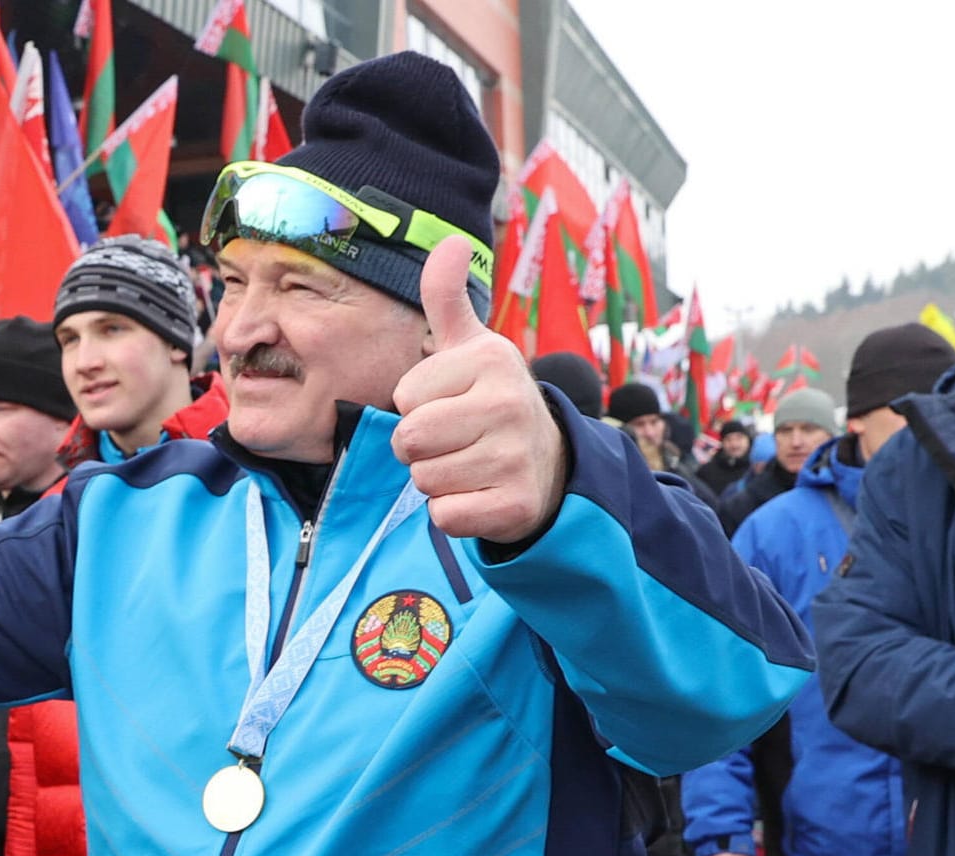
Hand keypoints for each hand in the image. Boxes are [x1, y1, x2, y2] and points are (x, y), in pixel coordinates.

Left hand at [391, 236, 566, 543]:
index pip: (405, 397)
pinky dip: (453, 512)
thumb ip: (447, 299)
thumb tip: (450, 242)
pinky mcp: (515, 506)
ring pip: (424, 480)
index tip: (453, 404)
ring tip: (470, 464)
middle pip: (409, 440)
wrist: (548, 464)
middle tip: (455, 440)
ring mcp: (516, 458)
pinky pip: (445, 515)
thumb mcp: (471, 347)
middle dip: (419, 448)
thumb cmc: (491, 401)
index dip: (418, 406)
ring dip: (436, 480)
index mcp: (492, 360)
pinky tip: (480, 494)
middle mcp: (509, 404)